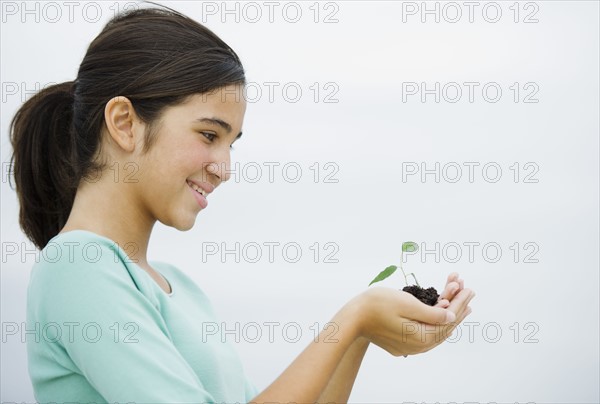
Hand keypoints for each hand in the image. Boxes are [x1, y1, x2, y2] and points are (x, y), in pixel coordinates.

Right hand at [347, 276, 473, 356]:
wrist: (351, 318)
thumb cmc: (376, 305)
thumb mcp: (407, 304)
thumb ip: (432, 313)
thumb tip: (451, 317)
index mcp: (421, 337)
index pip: (448, 320)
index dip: (459, 302)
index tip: (468, 288)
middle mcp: (417, 346)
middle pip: (444, 326)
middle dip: (457, 306)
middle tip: (468, 291)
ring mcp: (409, 346)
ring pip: (435, 330)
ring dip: (446, 312)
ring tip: (459, 301)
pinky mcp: (401, 343)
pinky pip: (424, 331)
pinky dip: (434, 319)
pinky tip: (438, 313)